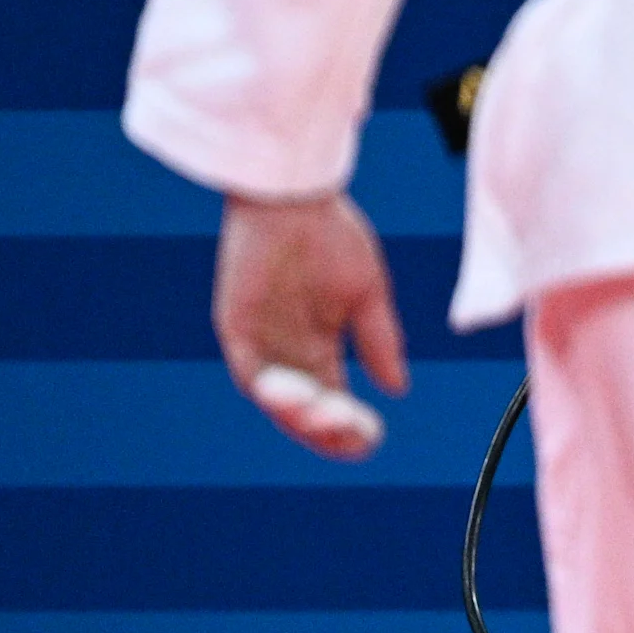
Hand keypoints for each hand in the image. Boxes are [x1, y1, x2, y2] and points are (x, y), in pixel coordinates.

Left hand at [215, 191, 408, 460]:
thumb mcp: (367, 293)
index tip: (374, 434)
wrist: (294, 198)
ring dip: (301, 417)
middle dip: (328, 430)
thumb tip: (398, 389)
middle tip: (354, 430)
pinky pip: (249, 372)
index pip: (334, 402)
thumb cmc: (332, 236)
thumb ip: (379, 341)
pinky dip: (271, 390)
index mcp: (320, 347)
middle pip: (304, 412)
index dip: (350, 425)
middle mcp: (288, 353)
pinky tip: (298, 393)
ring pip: (277, 400)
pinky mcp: (235, 328)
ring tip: (330, 416)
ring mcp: (261, 343)